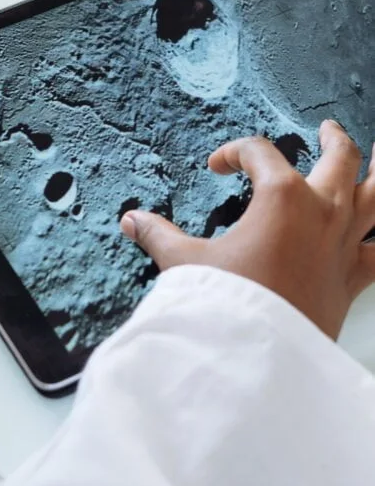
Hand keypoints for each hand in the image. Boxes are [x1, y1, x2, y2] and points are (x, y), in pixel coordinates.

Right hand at [121, 121, 374, 339]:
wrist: (257, 356)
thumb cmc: (226, 304)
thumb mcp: (183, 263)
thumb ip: (159, 235)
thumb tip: (133, 221)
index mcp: (282, 196)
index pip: (259, 153)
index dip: (234, 153)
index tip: (218, 167)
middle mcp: (321, 211)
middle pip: (340, 157)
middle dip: (333, 138)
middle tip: (326, 129)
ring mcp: (343, 243)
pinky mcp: (352, 278)